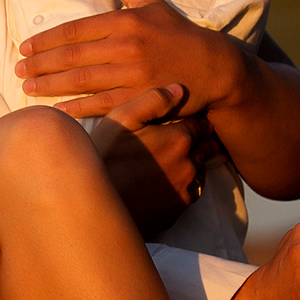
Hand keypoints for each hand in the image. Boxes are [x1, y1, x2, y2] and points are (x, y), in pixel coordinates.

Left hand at [16, 0, 245, 117]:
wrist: (214, 67)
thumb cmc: (178, 33)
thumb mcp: (150, 1)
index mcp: (125, 21)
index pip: (75, 29)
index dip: (46, 39)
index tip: (25, 46)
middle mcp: (127, 46)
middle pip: (73, 55)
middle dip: (41, 63)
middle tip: (18, 69)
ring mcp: (134, 74)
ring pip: (83, 81)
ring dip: (51, 85)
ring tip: (28, 87)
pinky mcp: (142, 98)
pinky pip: (103, 104)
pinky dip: (78, 108)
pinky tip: (58, 110)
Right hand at [84, 82, 213, 235]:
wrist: (95, 205)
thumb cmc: (104, 157)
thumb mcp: (121, 119)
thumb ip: (153, 100)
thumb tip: (179, 89)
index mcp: (180, 139)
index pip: (200, 124)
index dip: (193, 120)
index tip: (185, 119)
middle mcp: (189, 165)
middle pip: (205, 147)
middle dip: (198, 141)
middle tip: (182, 137)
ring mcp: (185, 189)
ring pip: (201, 170)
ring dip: (194, 163)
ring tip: (175, 159)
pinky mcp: (177, 210)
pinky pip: (191, 192)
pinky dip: (186, 184)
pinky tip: (169, 180)